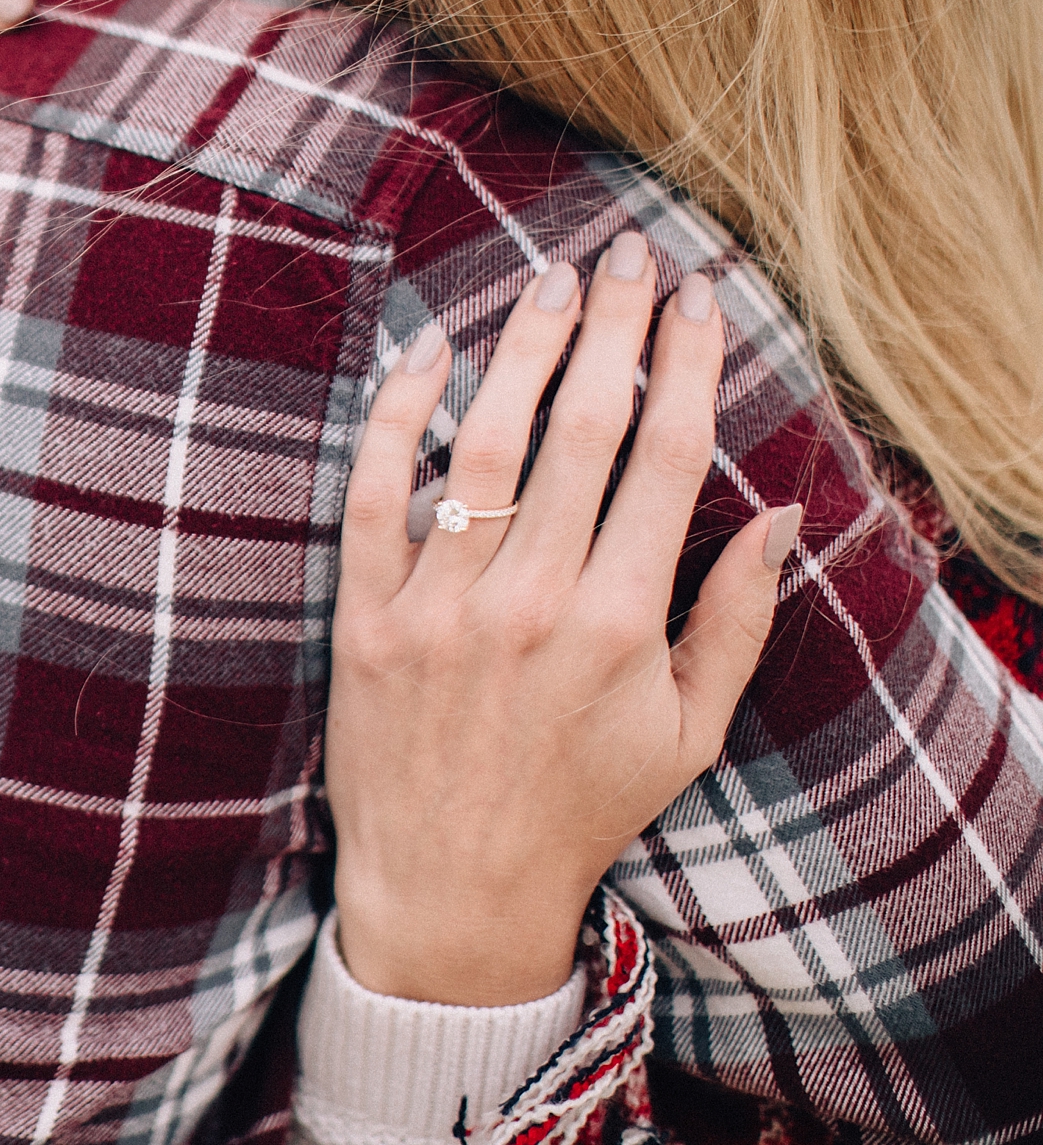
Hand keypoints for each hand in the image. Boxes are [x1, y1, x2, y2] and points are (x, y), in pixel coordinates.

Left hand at [327, 233, 801, 1004]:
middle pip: (582, 430)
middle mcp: (528, 602)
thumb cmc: (580, 806)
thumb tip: (781, 512)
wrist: (452, 888)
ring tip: (552, 281)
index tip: (699, 299)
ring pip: (482, 442)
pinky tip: (425, 349)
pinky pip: (373, 492)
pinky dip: (396, 414)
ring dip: (523, 348)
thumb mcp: (686, 733)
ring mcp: (437, 605)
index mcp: (617, 623)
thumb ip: (733, 619)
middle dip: (615, 328)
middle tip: (629, 256)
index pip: (664, 459)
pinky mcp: (363, 615)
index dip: (687, 365)